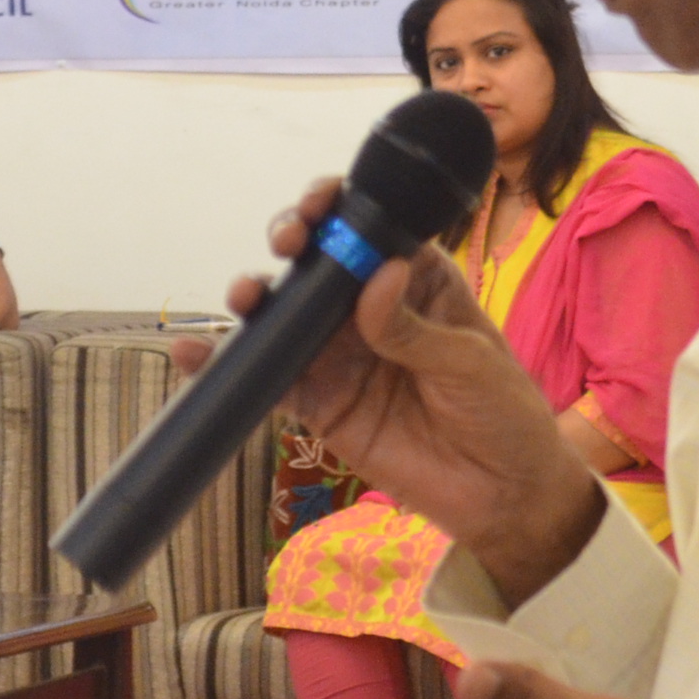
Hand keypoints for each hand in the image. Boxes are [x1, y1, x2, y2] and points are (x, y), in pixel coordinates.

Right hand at [180, 179, 604, 603]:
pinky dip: (230, 367)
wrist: (502, 494)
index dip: (340, 208)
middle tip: (290, 242)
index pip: (370, 228)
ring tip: (246, 296)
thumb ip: (413, 325)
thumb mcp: (469, 361)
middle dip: (294, 240)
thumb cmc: (502, 412)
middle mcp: (369, 306)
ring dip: (257, 296)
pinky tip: (195, 356)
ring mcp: (340, 354)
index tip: (323, 203)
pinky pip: (268, 379)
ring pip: (285, 313)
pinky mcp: (319, 403)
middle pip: (318, 260)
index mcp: (416, 278)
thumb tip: (376, 273)